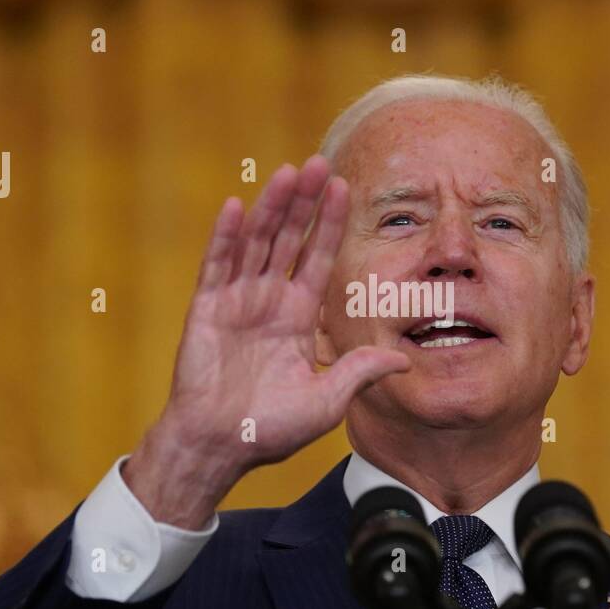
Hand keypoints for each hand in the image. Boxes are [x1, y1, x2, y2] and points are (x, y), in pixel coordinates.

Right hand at [123, 156, 410, 527]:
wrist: (219, 446)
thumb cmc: (269, 428)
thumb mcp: (327, 400)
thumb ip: (359, 373)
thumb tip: (402, 360)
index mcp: (297, 316)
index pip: (317, 257)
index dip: (329, 223)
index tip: (343, 187)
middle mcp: (268, 300)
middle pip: (288, 239)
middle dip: (303, 202)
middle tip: (318, 162)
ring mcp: (235, 301)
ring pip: (256, 243)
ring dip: (271, 207)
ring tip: (287, 172)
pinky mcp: (206, 310)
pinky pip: (217, 266)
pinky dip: (227, 237)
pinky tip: (238, 207)